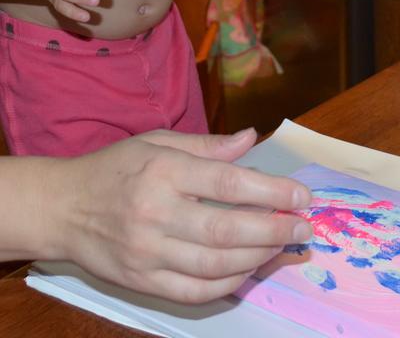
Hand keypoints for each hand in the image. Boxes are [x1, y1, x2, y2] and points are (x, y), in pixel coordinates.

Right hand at [57, 128, 311, 302]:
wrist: (63, 207)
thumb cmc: (115, 168)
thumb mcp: (157, 141)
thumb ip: (206, 144)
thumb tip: (251, 138)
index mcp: (162, 170)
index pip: (226, 182)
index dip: (270, 190)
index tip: (301, 195)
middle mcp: (155, 212)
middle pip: (226, 228)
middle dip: (274, 229)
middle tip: (304, 227)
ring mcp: (147, 251)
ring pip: (216, 264)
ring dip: (259, 257)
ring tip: (285, 247)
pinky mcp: (142, 281)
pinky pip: (195, 292)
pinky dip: (229, 284)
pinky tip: (251, 269)